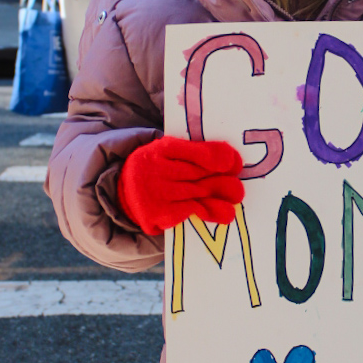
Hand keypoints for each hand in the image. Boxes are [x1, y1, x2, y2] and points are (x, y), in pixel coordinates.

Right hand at [117, 136, 243, 236]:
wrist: (124, 192)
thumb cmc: (156, 169)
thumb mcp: (167, 154)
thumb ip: (191, 154)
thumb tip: (227, 160)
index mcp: (160, 149)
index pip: (189, 150)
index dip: (213, 155)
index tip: (233, 161)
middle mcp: (156, 169)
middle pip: (195, 173)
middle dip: (221, 179)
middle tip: (238, 187)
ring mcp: (155, 192)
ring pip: (195, 194)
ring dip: (219, 199)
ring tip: (234, 201)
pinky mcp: (156, 213)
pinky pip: (187, 211)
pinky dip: (205, 211)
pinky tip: (220, 213)